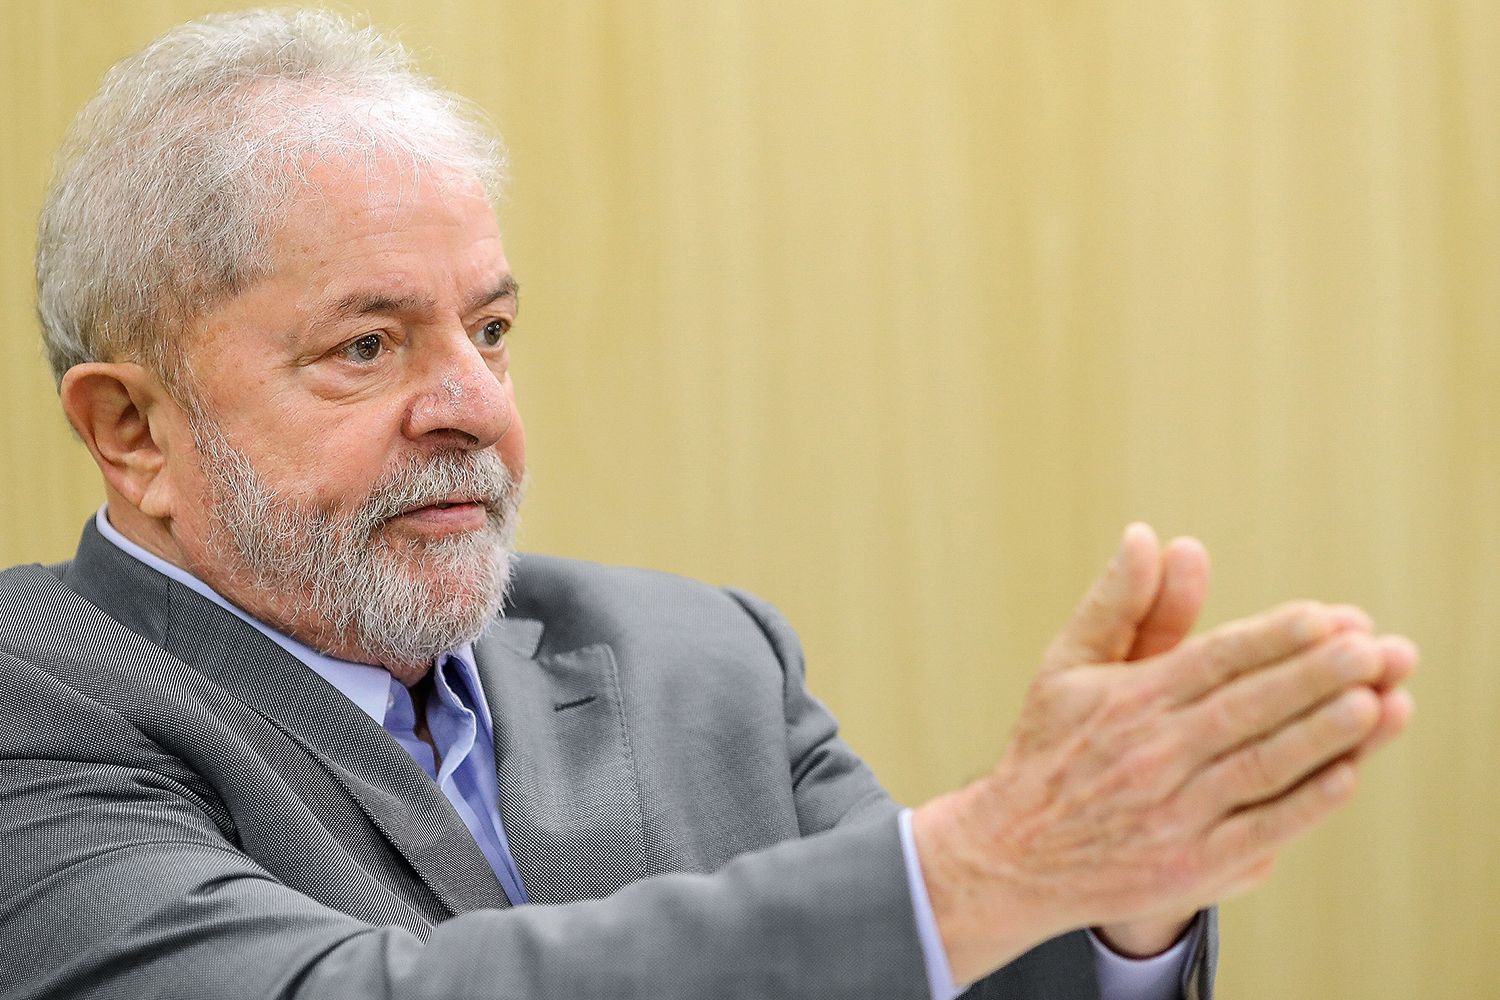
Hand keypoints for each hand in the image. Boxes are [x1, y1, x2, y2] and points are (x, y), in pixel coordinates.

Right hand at [912, 524, 1415, 983]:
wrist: (1016, 857)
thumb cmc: (1051, 748)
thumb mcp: (1070, 665)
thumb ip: (1120, 603)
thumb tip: (1150, 536)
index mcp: (1127, 700)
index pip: (1211, 660)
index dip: (1271, 637)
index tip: (1326, 615)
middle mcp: (1152, 754)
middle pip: (1246, 709)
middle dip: (1315, 677)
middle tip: (1375, 648)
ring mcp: (1174, 814)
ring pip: (1261, 766)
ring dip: (1324, 735)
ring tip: (1380, 702)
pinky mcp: (1192, 866)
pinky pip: (1260, 830)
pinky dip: (1304, 804)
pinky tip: (1347, 774)